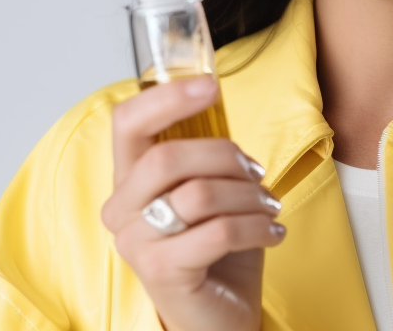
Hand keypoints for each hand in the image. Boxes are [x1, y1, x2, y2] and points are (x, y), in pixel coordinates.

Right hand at [100, 76, 284, 330]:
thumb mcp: (210, 190)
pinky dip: (257, 227)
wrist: (219, 317)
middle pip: (167, 158)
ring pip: (200, 194)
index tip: (210, 86)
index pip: (128, 123)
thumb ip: (204, 152)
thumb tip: (215, 98)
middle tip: (256, 172)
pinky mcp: (161, 272)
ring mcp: (135, 244)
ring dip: (249, 196)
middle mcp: (120, 211)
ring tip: (268, 208)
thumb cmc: (214, 251)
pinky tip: (272, 233)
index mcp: (128, 181)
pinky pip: (218, 231)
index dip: (167, 97)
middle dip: (225, 156)